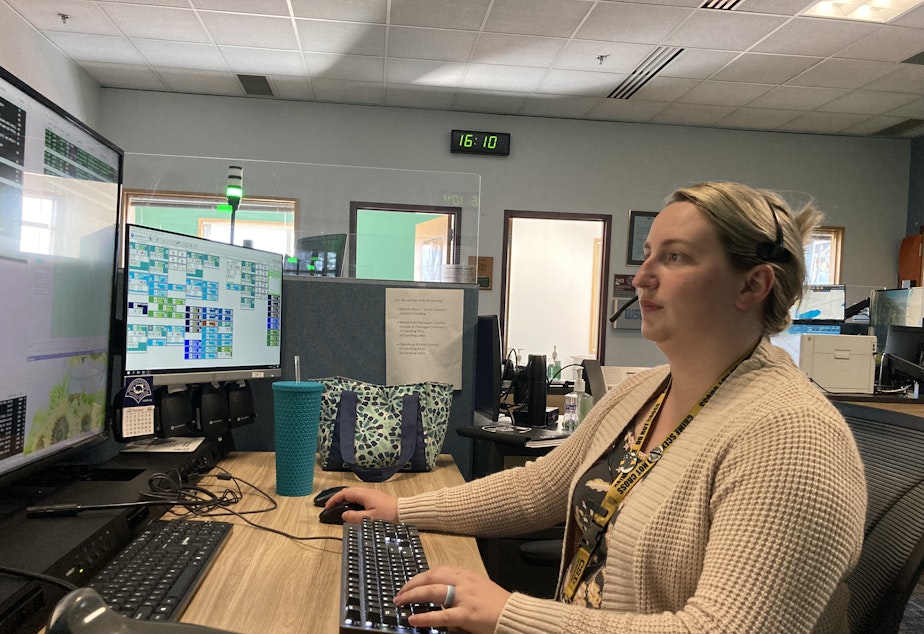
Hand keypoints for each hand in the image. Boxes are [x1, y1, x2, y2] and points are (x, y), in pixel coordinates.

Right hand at [325, 487, 397, 522]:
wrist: (404, 512)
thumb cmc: (388, 516)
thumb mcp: (369, 519)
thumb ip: (354, 517)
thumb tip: (343, 515)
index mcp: (364, 494)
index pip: (344, 493)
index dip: (334, 499)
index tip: (326, 507)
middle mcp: (367, 491)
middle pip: (348, 492)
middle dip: (337, 498)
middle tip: (330, 507)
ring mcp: (371, 494)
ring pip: (354, 494)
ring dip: (345, 500)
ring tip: (338, 509)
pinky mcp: (375, 498)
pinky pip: (360, 498)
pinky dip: (352, 502)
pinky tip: (352, 510)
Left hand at [393, 566, 510, 633]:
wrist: (513, 613)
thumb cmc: (497, 603)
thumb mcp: (478, 587)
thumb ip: (460, 587)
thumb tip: (442, 592)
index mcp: (465, 574)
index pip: (437, 570)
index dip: (420, 576)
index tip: (410, 582)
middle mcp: (463, 582)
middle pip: (430, 577)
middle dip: (411, 584)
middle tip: (400, 592)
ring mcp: (464, 597)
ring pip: (432, 591)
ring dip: (412, 596)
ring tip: (400, 601)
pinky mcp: (466, 614)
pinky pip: (441, 615)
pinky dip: (425, 617)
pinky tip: (413, 620)